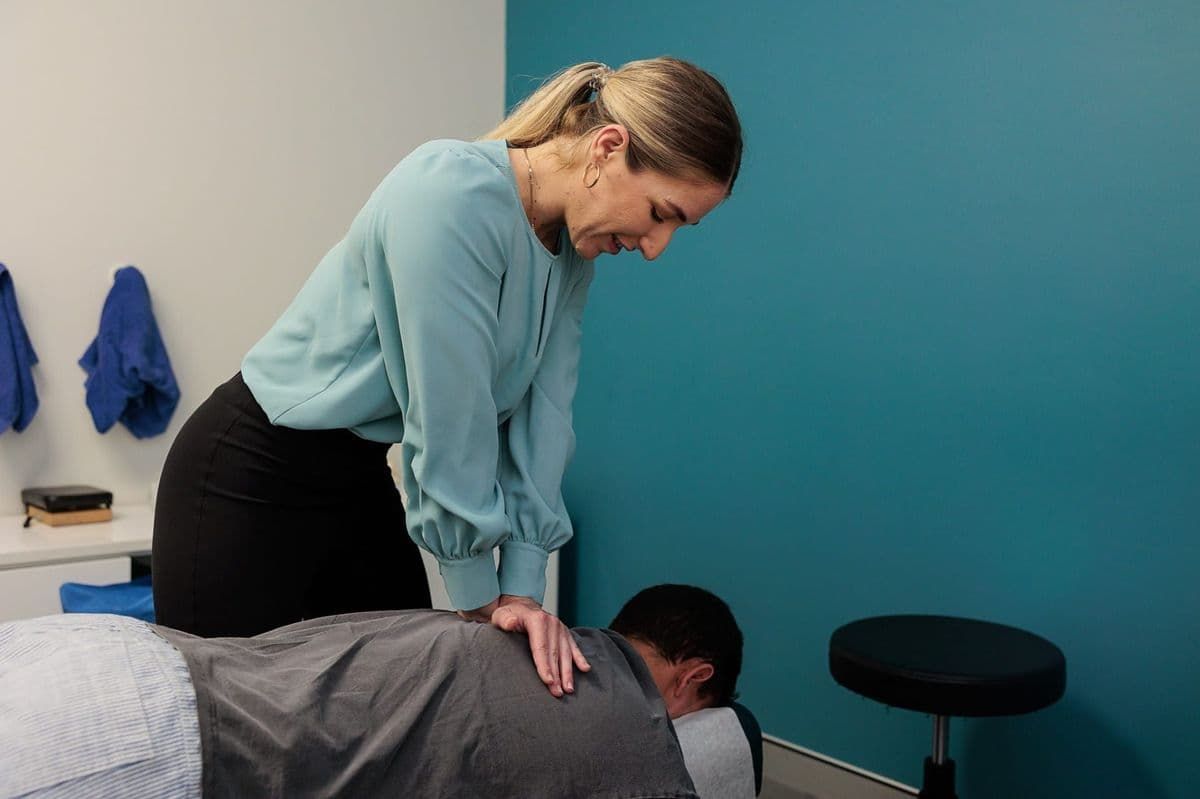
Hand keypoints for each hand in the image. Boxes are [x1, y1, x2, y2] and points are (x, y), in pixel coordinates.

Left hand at [468, 595, 590, 696]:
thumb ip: (505, 620)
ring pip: (565, 653)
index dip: (545, 665)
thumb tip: (511, 622)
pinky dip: (580, 658)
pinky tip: (585, 669)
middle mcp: (552, 623)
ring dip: (568, 672)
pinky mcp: (565, 633)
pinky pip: (573, 647)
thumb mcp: (501, 615)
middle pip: (554, 653)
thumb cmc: (509, 615)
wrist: (520, 607)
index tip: (548, 681)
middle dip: (557, 674)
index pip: (541, 647)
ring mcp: (560, 628)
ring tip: (569, 689)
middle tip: (557, 692)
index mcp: (537, 619)